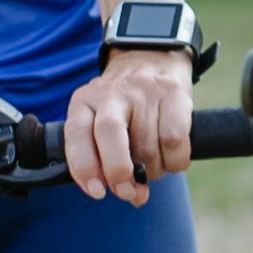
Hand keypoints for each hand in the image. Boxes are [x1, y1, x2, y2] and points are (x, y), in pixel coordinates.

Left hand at [66, 49, 197, 203]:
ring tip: (154, 168)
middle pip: (109, 134)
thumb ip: (108, 160)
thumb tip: (136, 196)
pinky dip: (176, 161)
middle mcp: (111, 93)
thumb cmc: (124, 103)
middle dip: (118, 171)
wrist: (152, 55)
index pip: (77, 135)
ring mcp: (143, 91)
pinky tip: (173, 160)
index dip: (84, 167)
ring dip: (153, 171)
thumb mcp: (102, 120)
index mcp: (85, 101)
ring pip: (147, 145)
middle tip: (128, 191)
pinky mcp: (174, 92)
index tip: (97, 191)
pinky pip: (175, 138)